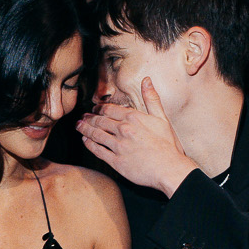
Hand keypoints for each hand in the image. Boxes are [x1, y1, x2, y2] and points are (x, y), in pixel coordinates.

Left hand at [78, 78, 197, 196]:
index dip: (99, 109)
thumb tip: (147, 80)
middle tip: (82, 118)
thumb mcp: (162, 118)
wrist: (169, 169)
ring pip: (96, 134)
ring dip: (85, 129)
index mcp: (133, 117)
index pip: (110, 110)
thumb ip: (152, 99)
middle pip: (100, 121)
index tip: (94, 109)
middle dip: (89, 118)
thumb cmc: (168, 145)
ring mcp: (118, 146)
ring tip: (79, 126)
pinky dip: (90, 145)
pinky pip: (98, 151)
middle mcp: (123, 130)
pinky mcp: (116, 162)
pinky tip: (85, 141)